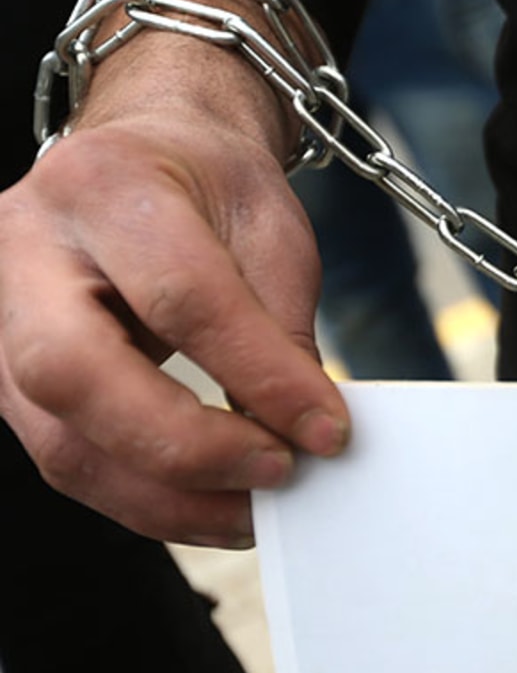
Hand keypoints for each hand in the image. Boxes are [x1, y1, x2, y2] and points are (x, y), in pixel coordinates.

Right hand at [0, 39, 348, 546]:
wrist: (143, 159)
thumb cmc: (209, 189)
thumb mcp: (268, 230)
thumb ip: (281, 329)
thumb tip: (308, 436)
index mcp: (103, 186)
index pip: (180, 299)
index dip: (259, 376)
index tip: (328, 431)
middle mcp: (23, 248)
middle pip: (75, 374)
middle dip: (186, 447)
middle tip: (278, 473)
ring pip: (59, 439)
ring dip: (167, 498)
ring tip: (255, 512)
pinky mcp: (6, 377)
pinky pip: (68, 459)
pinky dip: (146, 498)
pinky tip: (212, 507)